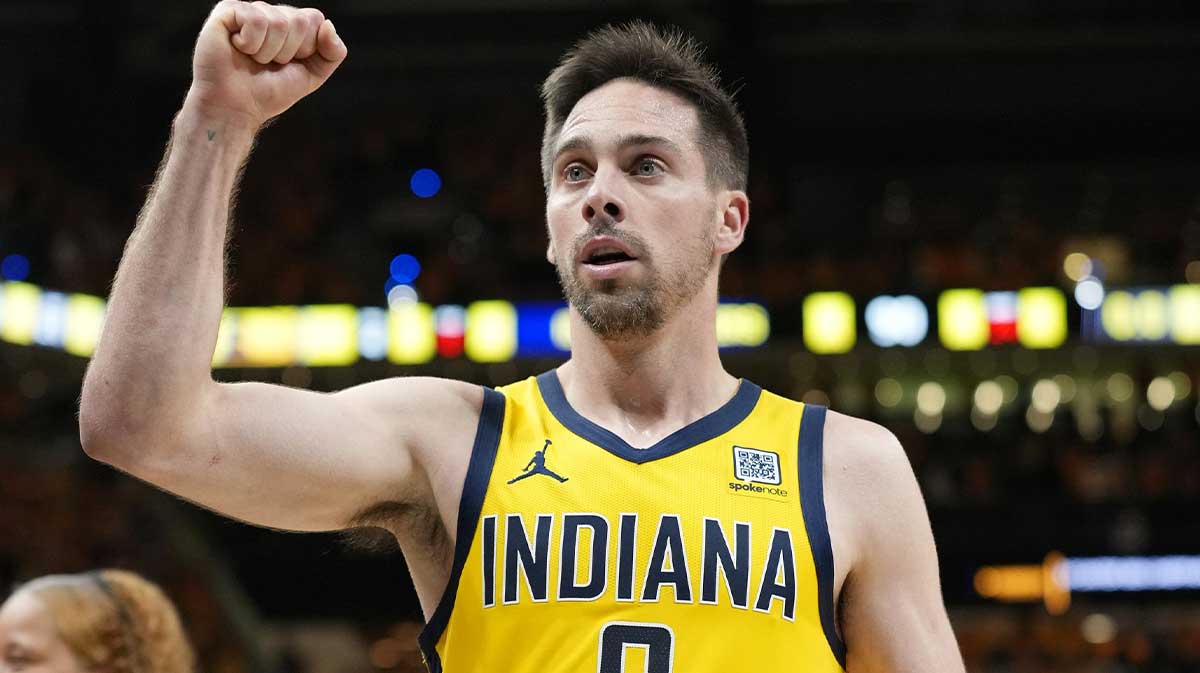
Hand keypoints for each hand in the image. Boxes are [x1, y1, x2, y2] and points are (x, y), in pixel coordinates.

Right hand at [187, 1, 346, 129]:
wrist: (235, 108)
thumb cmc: (269, 92)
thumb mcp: (312, 75)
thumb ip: (333, 53)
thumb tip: (328, 25)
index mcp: (290, 23)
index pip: (315, 19)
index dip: (307, 47)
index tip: (288, 63)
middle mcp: (270, 12)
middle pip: (300, 20)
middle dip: (288, 51)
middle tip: (267, 63)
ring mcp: (248, 10)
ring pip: (279, 22)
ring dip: (268, 52)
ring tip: (252, 59)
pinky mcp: (226, 10)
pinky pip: (256, 20)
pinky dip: (250, 43)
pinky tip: (237, 48)